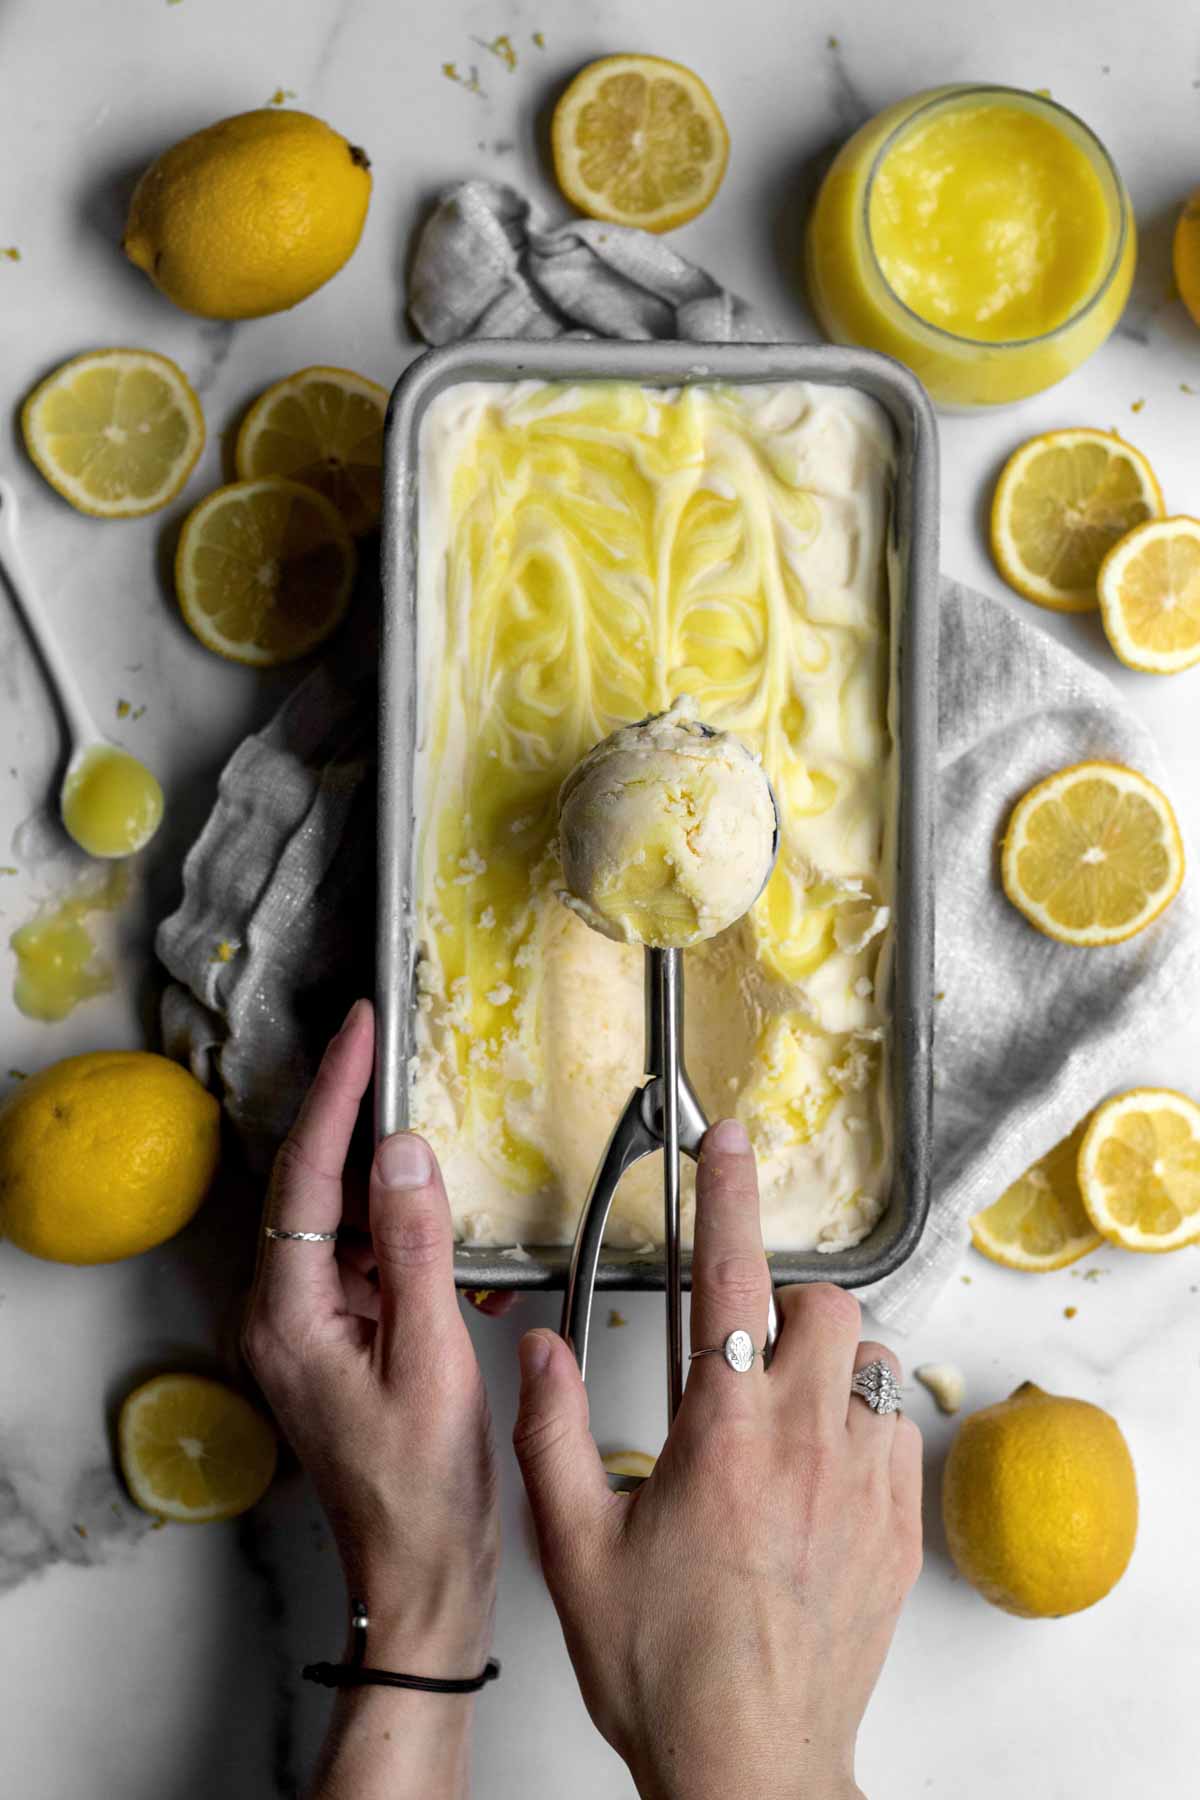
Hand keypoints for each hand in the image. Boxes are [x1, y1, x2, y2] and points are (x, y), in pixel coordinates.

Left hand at [243, 1000, 498, 1799]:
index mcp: (290, 1316)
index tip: (361, 1030)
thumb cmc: (425, 1490)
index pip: (304, 1177)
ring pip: (345, 1223)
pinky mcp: (337, 1342)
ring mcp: (308, 1329)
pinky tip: (460, 1254)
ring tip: (447, 1152)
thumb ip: (417, 1248)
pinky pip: (369, 1265)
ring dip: (395, 1191)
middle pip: (314, 1190)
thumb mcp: (433, 1357)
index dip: (335, 1094)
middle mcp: (282, 1315)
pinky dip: (412, 1246)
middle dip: (357, 1122)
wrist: (421, 1575)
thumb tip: (401, 1152)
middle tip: (396, 1053)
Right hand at [512, 1118, 922, 1799]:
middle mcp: (804, 1443)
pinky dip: (862, 1429)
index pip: (731, 1276)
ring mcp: (863, 1486)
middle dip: (787, 1300)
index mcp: (722, 1433)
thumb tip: (539, 1349)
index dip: (728, 1192)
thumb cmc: (662, 1668)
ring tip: (780, 1415)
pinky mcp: (899, 1530)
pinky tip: (818, 1477)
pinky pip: (896, 1434)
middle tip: (744, 1350)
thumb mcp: (573, 1546)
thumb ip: (550, 1431)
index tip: (728, 1139)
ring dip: (826, 1364)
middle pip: (825, 1303)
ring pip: (869, 1362)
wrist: (750, 1767)